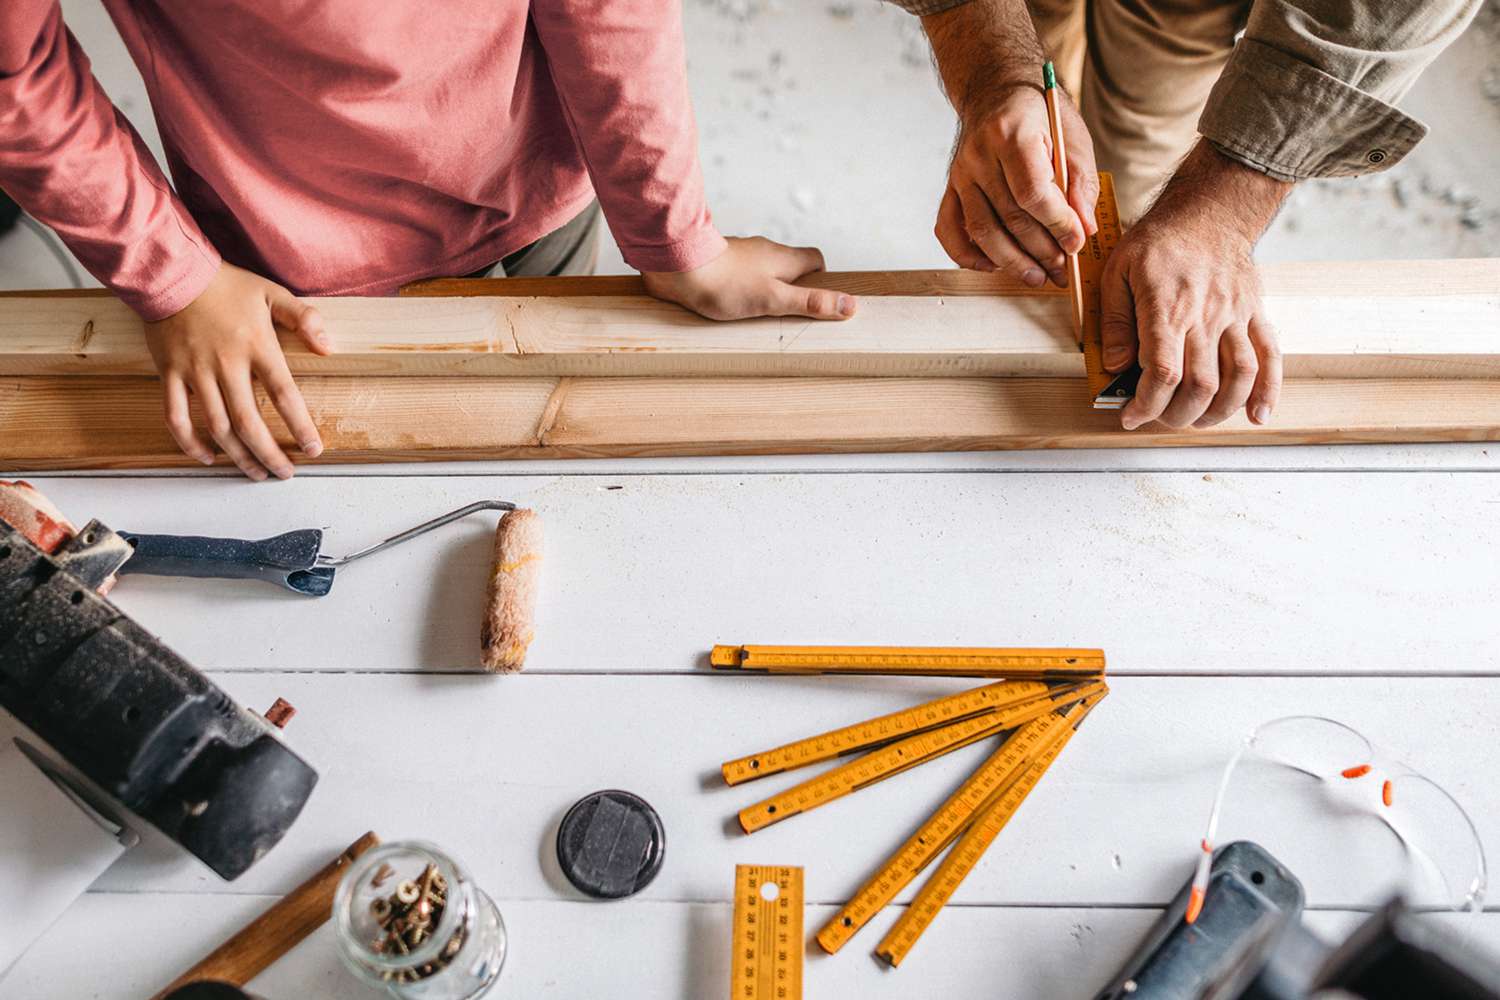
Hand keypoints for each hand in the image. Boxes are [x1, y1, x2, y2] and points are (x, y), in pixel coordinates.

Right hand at [145, 262, 329, 479]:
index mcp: (257, 346)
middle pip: (250, 423)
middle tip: (285, 474)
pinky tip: (207, 457)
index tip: (313, 450)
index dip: (300, 426)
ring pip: (217, 427)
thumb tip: (328, 346)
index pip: (284, 395)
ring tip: (256, 473)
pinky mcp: (170, 374)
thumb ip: (304, 318)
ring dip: (238, 456)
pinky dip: (189, 443)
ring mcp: (195, 372)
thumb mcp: (273, 292)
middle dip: (269, 454)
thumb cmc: (226, 284)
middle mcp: (226, 365)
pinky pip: (176, 417)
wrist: (171, 272)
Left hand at [642, 236, 856, 320]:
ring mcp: (739, 255)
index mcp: (783, 257)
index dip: (820, 279)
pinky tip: (727, 306)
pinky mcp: (717, 263)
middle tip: (785, 314)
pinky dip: (738, 289)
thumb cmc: (724, 282)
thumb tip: (849, 305)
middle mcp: (763, 251)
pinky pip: (736, 276)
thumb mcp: (775, 299)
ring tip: (755, 316)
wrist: (677, 265)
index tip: (816, 300)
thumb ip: (810, 303)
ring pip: (761, 272)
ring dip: (762, 290)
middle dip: (790, 288)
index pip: (815, 259)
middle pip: (788, 266)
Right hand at [936, 81, 1097, 287]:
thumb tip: (1084, 228)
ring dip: (1010, 261)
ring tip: (1037, 277)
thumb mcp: (1071, 136)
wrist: (996, 91)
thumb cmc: (1039, 114)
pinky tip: (992, 265)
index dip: (1057, 223)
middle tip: (1063, 269)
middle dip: (1040, 250)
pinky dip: (967, 255)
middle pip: (1009, 217)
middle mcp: (979, 156)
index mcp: (1012, 135)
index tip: (1076, 242)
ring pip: (980, 230)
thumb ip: (1081, 181)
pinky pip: (949, 230)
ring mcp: (960, 175)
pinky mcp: (950, 189)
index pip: (1032, 192)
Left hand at [1101, 145, 1288, 430]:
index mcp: (1167, 307)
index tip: (1130, 415)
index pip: (1163, 372)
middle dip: (1175, 415)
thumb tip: (1116, 366)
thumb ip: (1115, 322)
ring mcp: (1235, 317)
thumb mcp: (1117, 271)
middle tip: (1156, 418)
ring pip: (1237, 378)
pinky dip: (1267, 391)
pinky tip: (1258, 415)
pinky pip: (1270, 357)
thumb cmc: (1159, 241)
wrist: (1210, 209)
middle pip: (1200, 386)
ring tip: (1194, 420)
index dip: (1146, 404)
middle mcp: (1205, 316)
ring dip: (1216, 412)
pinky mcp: (1254, 315)